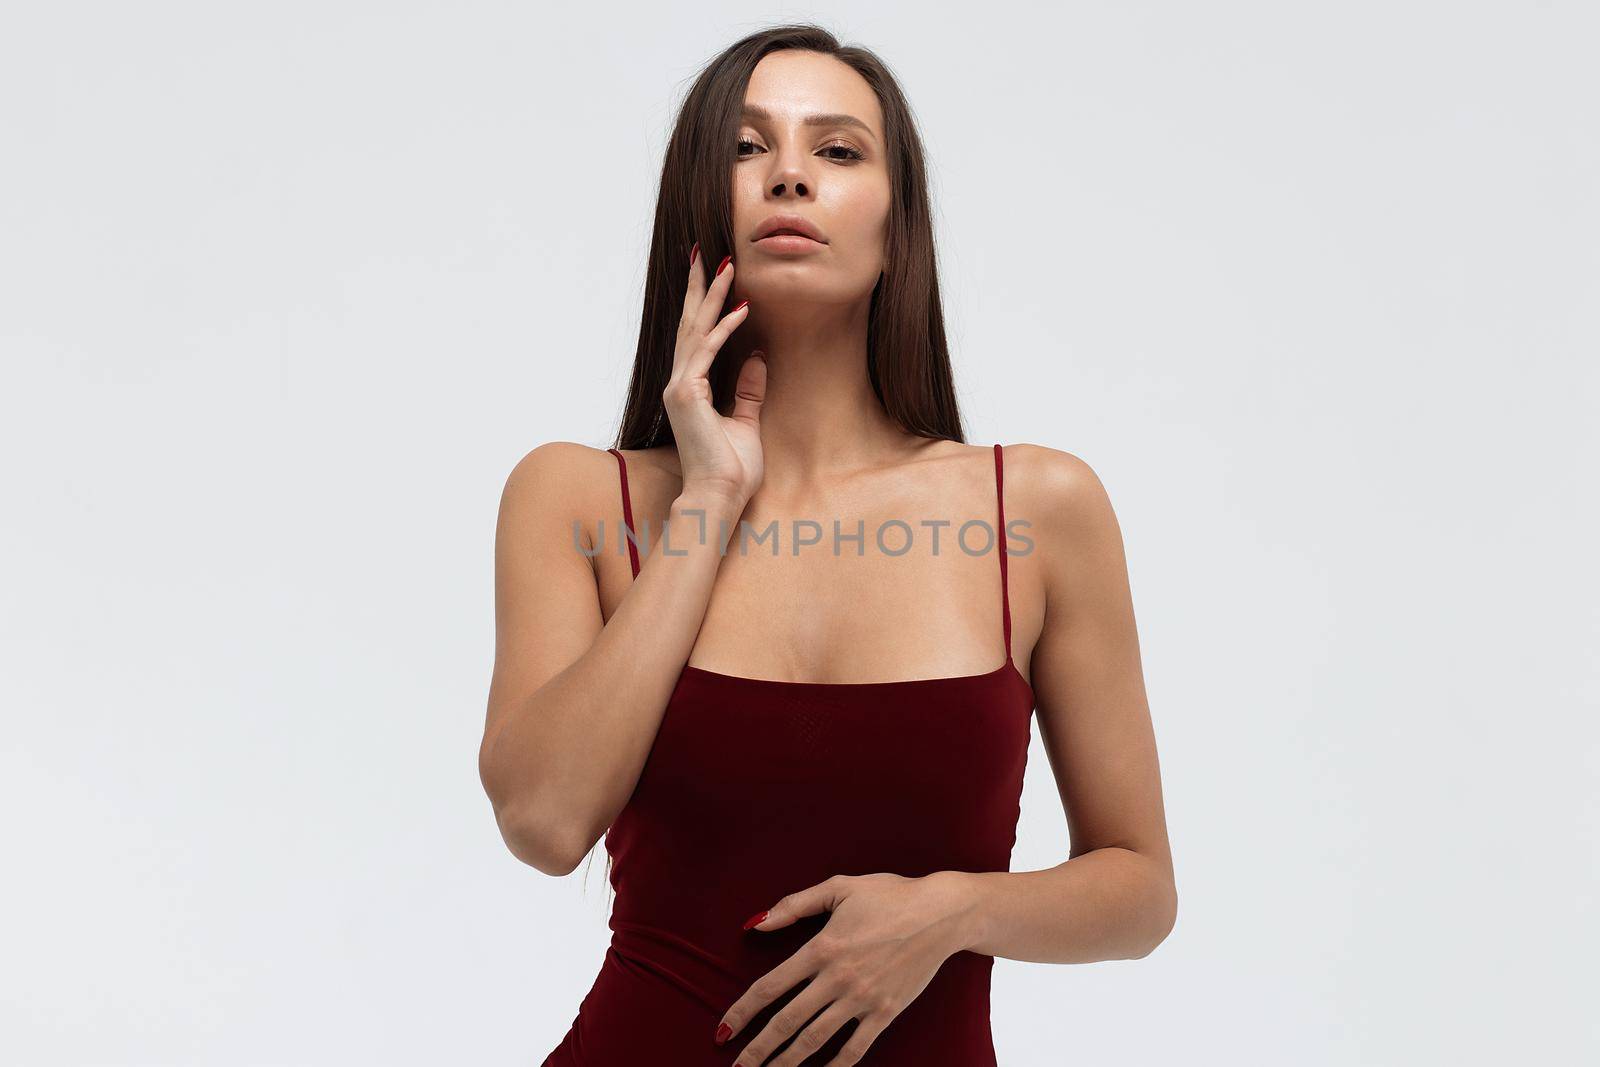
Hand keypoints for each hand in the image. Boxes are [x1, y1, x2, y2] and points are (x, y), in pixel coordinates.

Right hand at [664, 245, 765, 507]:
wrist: (719, 497)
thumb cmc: (731, 469)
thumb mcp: (746, 422)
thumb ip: (748, 390)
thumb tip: (757, 357)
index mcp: (689, 390)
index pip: (695, 337)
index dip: (703, 305)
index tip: (713, 276)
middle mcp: (679, 384)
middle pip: (688, 324)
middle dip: (697, 287)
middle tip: (705, 252)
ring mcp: (680, 388)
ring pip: (694, 330)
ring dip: (711, 296)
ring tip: (726, 265)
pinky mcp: (687, 394)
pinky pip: (707, 351)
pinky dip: (724, 328)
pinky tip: (741, 308)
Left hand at [714, 872, 979, 1065]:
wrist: (941, 913)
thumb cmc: (889, 894)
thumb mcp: (839, 887)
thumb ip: (794, 905)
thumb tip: (756, 923)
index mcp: (822, 947)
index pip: (770, 987)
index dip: (742, 1012)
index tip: (724, 1030)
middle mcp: (838, 978)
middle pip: (787, 1022)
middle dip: (758, 1049)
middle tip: (738, 1066)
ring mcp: (863, 999)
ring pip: (815, 1040)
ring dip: (787, 1062)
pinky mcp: (886, 1012)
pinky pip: (855, 1048)